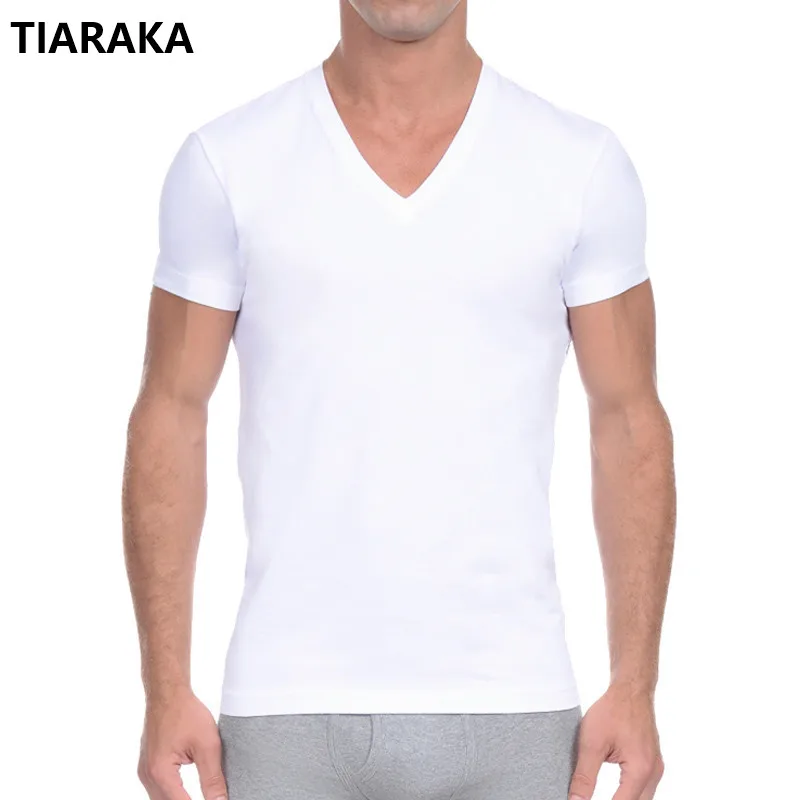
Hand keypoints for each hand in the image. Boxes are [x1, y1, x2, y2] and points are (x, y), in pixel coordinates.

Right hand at [138, 687, 227, 799]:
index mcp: (161, 773)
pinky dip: (172, 794)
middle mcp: (148, 776)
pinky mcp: (147, 766)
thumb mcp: (207, 745)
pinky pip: (157, 790)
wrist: (168, 693)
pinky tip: (186, 792)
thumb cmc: (186, 713)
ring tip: (201, 794)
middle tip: (210, 798)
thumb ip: (213, 778)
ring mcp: (145, 772)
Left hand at [569, 684, 663, 799]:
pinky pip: (644, 789)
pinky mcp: (653, 763)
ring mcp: (656, 769)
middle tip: (590, 799)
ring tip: (600, 796)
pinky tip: (616, 793)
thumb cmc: (612, 710)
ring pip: (643, 799)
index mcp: (640, 770)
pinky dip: (630, 794)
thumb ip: (584, 776)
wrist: (630, 689)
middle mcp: (653, 773)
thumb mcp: (591, 743)